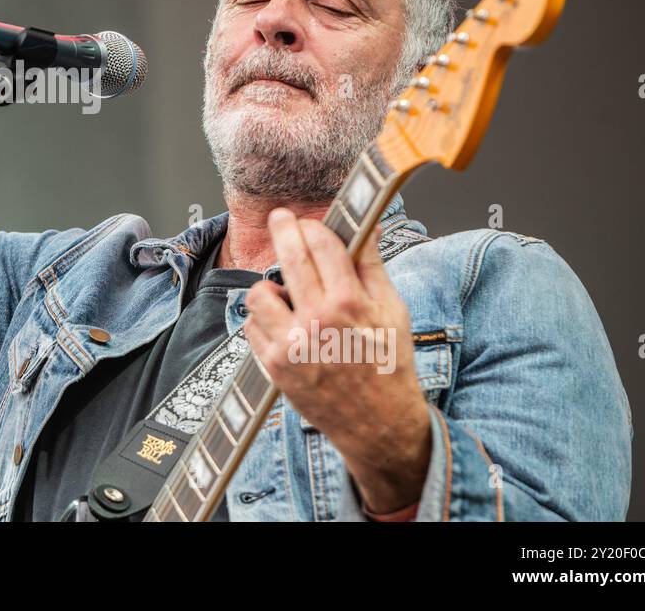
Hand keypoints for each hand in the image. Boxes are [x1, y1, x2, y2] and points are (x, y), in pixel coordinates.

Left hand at [242, 208, 431, 512]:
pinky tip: (283, 326)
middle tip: (281, 219)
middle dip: (283, 229)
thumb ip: (372, 267)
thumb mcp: (392, 312)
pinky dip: (263, 321)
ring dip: (270, 287)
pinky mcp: (273, 365)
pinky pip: (252, 326)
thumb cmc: (389, 366)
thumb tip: (366, 228)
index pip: (323, 245)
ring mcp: (291, 344)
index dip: (313, 227)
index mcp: (350, 303)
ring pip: (258, 292)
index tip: (308, 222)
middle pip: (290, 256)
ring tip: (286, 295)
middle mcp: (317, 320)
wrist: (379, 425)